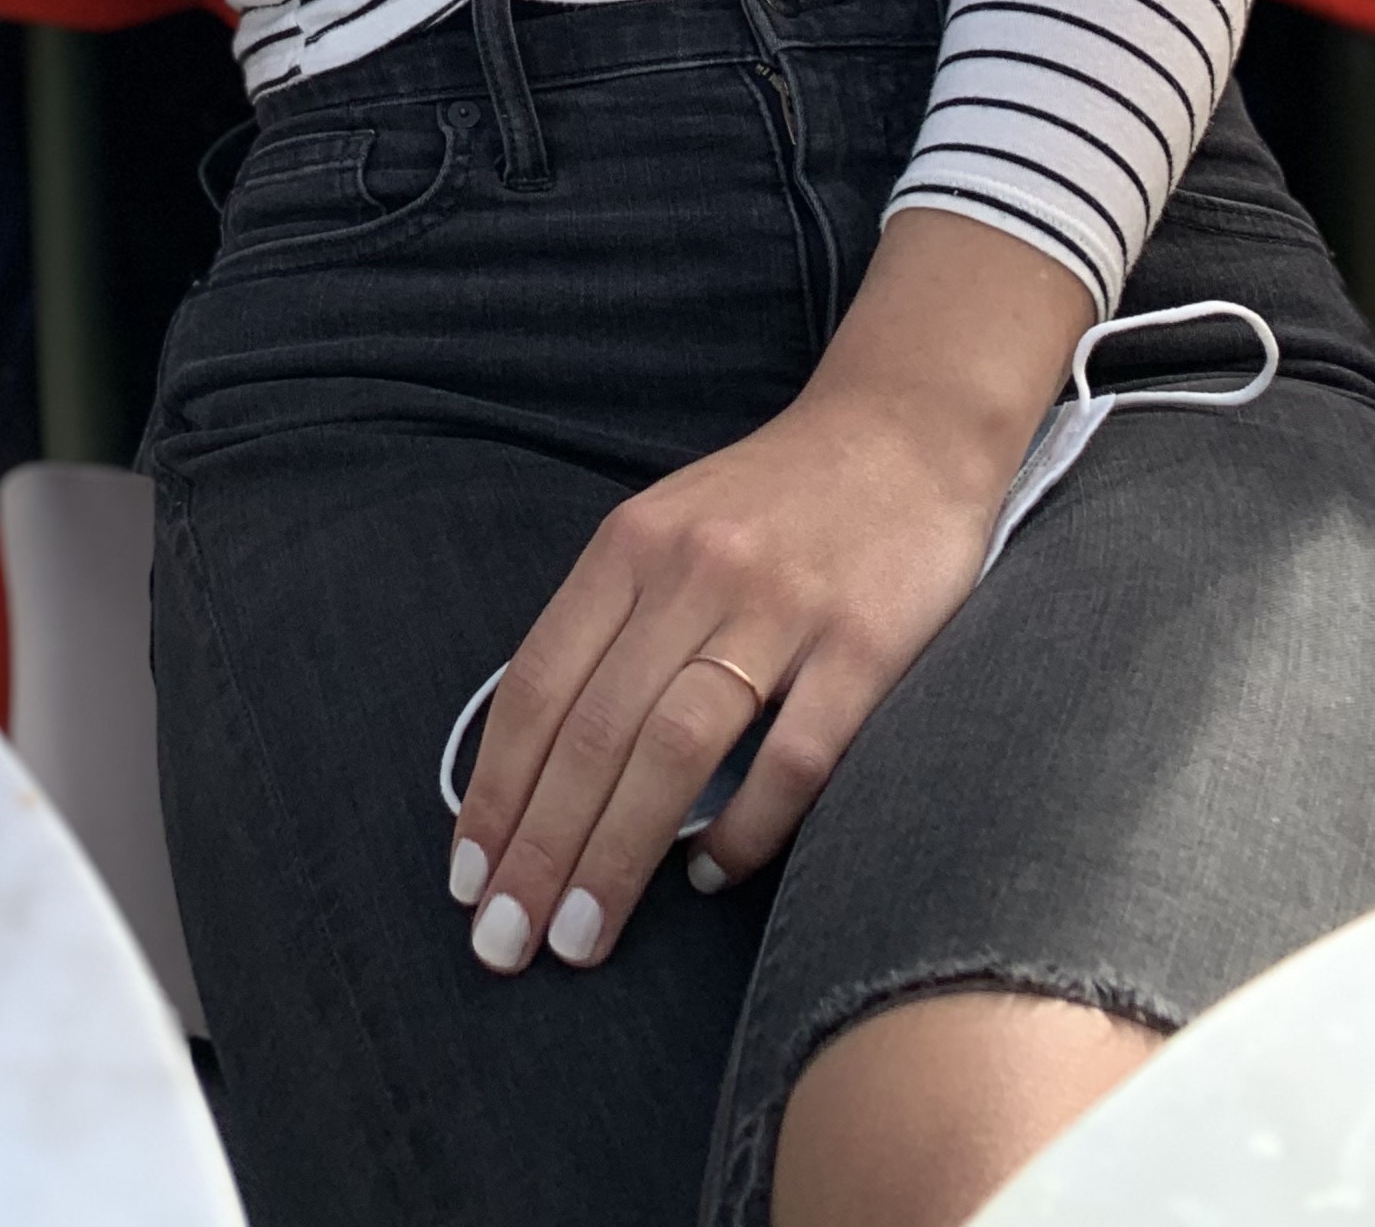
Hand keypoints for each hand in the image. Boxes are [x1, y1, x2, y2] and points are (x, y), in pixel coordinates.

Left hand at [447, 212, 1087, 976]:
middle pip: (592, 731)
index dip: (496, 790)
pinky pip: (793, 760)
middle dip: (539, 848)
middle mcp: (693, 572)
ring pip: (674, 750)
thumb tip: (539, 764)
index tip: (468, 879)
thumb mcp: (667, 531)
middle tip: (506, 943)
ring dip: (616, 855)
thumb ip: (611, 628)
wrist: (905, 431)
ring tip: (581, 937)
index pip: (537, 686)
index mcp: (630, 545)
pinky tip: (709, 875)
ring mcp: (781, 608)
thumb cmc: (772, 505)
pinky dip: (745, 829)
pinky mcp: (866, 646)